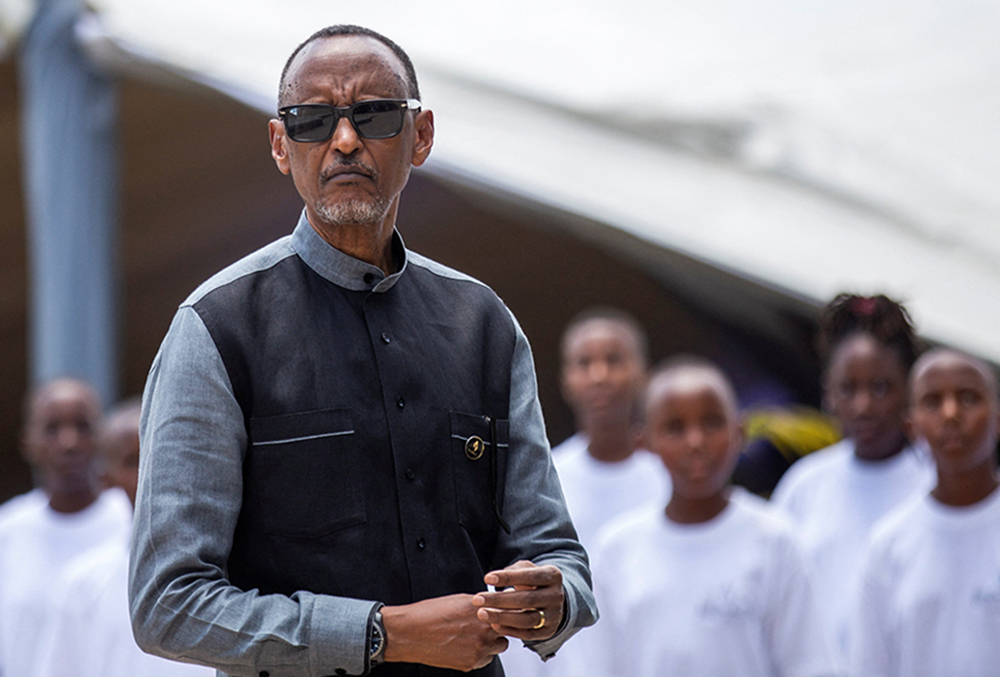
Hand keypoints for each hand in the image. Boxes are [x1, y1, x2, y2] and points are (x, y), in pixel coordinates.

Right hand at [381, 594, 507, 670]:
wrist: (409, 634)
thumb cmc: (428, 614)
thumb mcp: (457, 600)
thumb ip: (479, 604)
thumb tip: (491, 604)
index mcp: (481, 610)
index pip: (507, 610)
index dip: (505, 610)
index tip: (503, 611)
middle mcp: (482, 629)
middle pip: (507, 628)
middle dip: (501, 625)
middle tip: (491, 624)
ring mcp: (478, 648)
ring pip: (500, 645)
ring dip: (493, 640)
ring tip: (478, 636)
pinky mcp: (471, 663)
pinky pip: (486, 659)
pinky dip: (482, 653)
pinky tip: (469, 646)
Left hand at [472, 561, 563, 640]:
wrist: (550, 599)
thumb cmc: (531, 580)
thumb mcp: (527, 569)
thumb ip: (514, 570)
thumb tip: (497, 578)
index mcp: (553, 575)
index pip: (529, 576)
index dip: (508, 578)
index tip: (487, 579)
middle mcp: (556, 595)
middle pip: (527, 600)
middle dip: (500, 600)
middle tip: (477, 599)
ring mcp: (554, 615)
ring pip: (527, 619)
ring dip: (502, 617)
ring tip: (482, 614)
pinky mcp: (548, 631)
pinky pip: (528, 634)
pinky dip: (510, 630)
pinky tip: (494, 625)